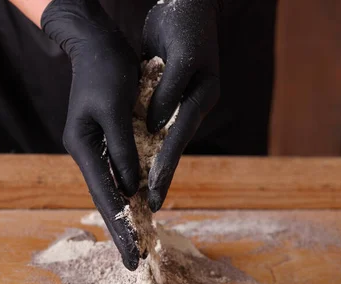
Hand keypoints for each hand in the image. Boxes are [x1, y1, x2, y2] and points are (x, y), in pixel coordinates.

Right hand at [42, 0, 140, 269]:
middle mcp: (86, 152)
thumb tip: (131, 188)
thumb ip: (123, 150)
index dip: (120, 228)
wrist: (96, 43)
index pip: (105, 197)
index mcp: (84, 148)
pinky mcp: (106, 137)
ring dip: (126, 214)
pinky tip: (138, 205)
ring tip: (137, 241)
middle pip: (106, 198)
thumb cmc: (106, 71)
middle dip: (121, 230)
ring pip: (112, 187)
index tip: (131, 256)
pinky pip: (119, 171)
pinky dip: (130, 190)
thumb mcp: (116, 110)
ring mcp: (94, 146)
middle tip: (134, 261)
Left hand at [143, 0, 220, 211]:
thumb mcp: (180, 56)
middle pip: (173, 147)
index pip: (179, 138)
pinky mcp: (171, 95)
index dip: (165, 166)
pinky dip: (148, 143)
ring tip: (142, 193)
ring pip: (165, 140)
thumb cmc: (185, 24)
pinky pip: (158, 125)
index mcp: (202, 97)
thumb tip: (155, 126)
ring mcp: (183, 101)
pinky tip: (138, 158)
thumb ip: (168, 93)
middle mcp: (194, 104)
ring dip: (153, 164)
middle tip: (151, 206)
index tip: (152, 192)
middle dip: (161, 176)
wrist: (187, 3)